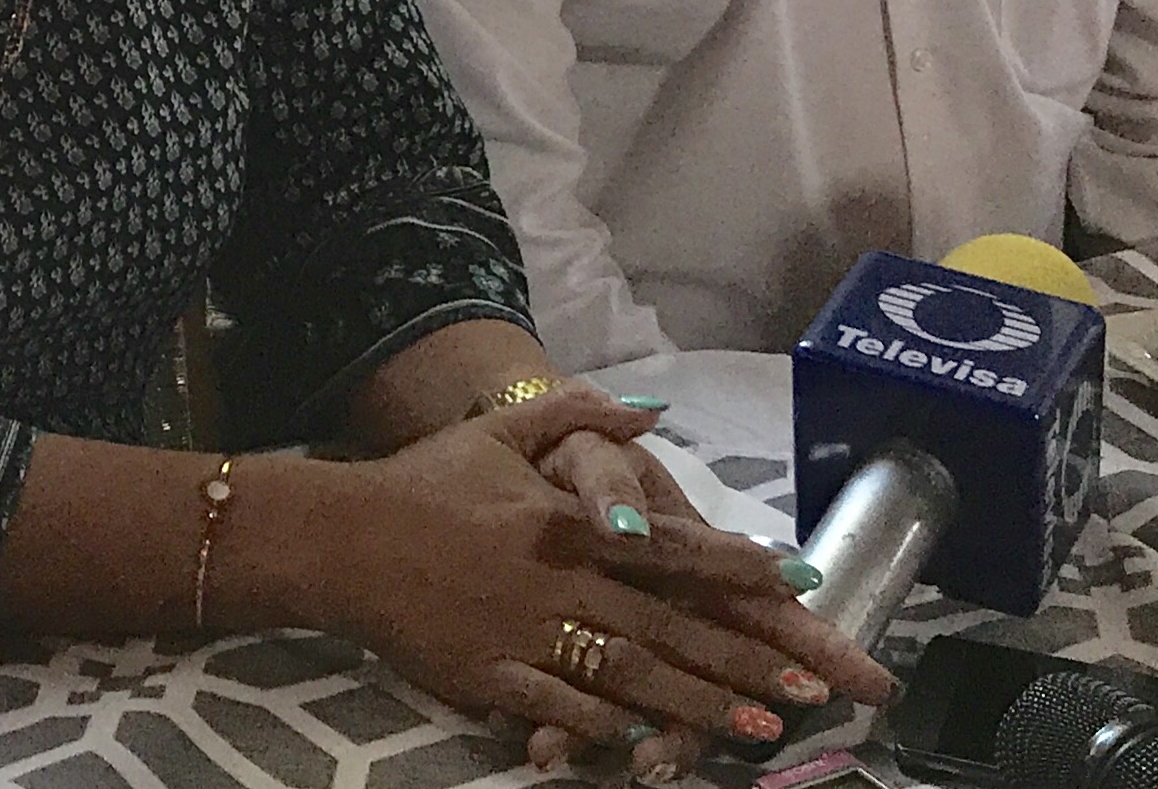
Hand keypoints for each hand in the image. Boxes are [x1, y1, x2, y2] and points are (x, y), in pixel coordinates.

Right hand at [315, 393, 890, 782]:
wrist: (345, 537)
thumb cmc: (428, 481)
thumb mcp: (506, 431)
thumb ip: (583, 417)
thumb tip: (653, 408)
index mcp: (570, 523)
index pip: (670, 549)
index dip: (735, 568)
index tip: (796, 585)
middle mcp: (560, 581)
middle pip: (668, 627)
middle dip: (744, 658)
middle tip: (812, 688)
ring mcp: (528, 635)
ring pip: (630, 677)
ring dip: (699, 706)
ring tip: (761, 731)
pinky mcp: (492, 678)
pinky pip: (562, 710)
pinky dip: (610, 730)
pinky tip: (654, 750)